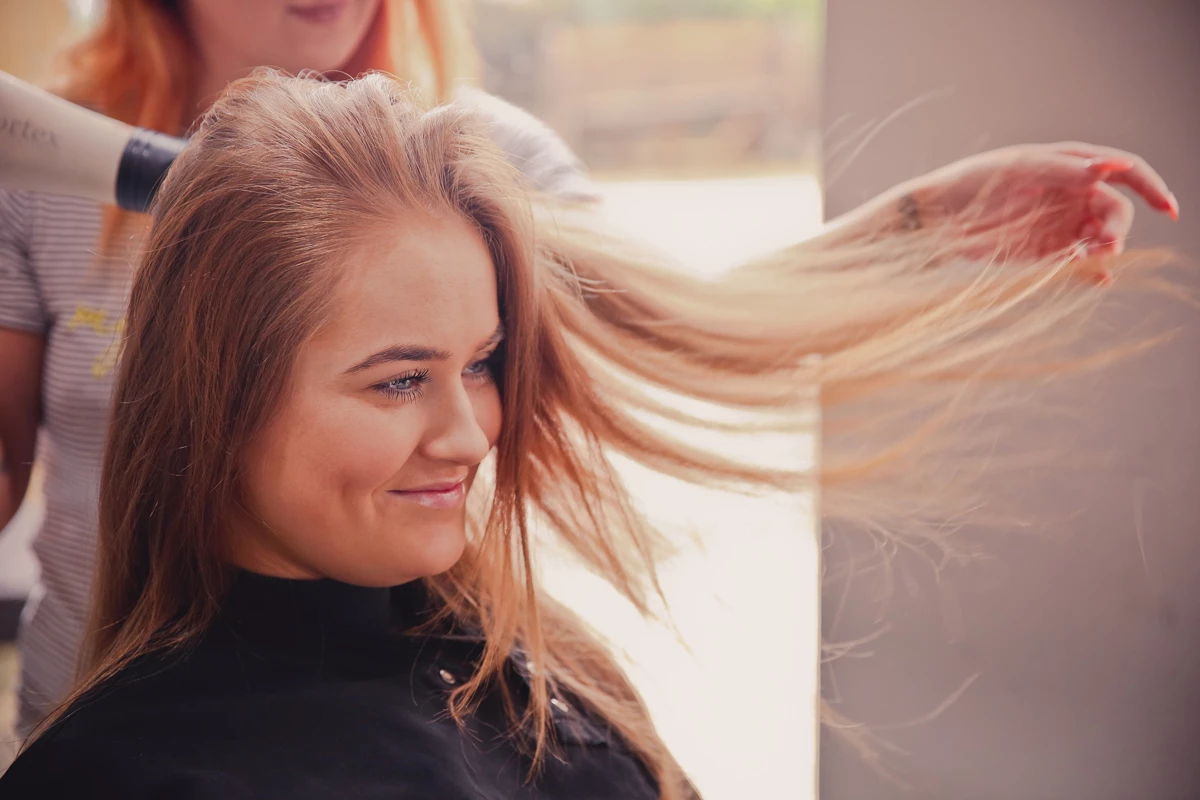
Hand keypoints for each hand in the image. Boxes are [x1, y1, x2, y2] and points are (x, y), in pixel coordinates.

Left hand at [895, 142, 1177, 271]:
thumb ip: (1064, 170)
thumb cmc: (972, 183)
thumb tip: (1111, 166)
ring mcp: (1060, 226)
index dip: (1151, 187)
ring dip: (1104, 251)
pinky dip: (1090, 272)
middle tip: (1103, 246)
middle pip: (1116, 211)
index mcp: (1070, 165)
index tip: (1168, 209)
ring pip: (1101, 240)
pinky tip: (1095, 279)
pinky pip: (1078, 265)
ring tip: (1087, 260)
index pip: (1125, 171)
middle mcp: (1071, 195)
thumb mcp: (1018, 169)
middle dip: (1117, 228)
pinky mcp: (1046, 254)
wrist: (935, 220)